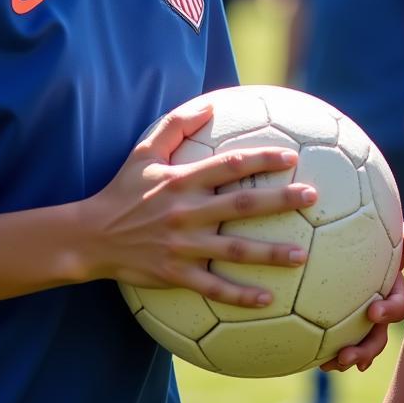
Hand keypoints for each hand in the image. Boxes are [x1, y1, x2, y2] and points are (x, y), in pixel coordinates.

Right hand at [80, 101, 315, 307]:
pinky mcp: (175, 274)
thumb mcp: (144, 151)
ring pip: (233, 251)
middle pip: (241, 206)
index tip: (291, 157)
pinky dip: (240, 295)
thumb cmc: (123, 190)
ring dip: (270, 254)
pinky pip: (213, 287)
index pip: (230, 165)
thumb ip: (176, 124)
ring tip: (302, 255)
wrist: (91, 236)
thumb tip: (210, 103)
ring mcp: (182, 246)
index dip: (262, 159)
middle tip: (312, 197)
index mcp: (183, 181)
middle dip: (280, 201)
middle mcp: (187, 212)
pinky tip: (268, 299)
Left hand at [320, 222, 403, 372]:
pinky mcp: (340, 323)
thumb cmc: (372, 233)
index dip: (389, 312)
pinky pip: (338, 343)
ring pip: (360, 346)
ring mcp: (360, 319)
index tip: (372, 312)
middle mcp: (378, 309)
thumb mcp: (388, 232)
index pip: (399, 306)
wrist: (345, 234)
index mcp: (391, 290)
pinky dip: (330, 354)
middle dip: (366, 349)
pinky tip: (318, 361)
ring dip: (349, 357)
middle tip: (347, 354)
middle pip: (378, 337)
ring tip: (330, 364)